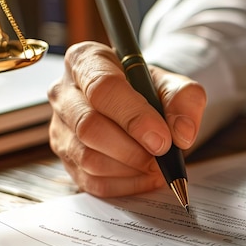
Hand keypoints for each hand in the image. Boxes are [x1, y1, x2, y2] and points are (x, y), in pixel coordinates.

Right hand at [48, 42, 205, 196]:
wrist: (142, 106)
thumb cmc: (153, 91)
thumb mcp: (176, 86)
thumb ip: (185, 102)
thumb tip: (181, 134)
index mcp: (87, 60)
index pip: (103, 88)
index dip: (135, 118)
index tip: (163, 139)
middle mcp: (64, 92)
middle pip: (89, 127)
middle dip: (133, 149)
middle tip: (162, 157)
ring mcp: (60, 127)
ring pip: (88, 158)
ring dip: (130, 169)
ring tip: (156, 165)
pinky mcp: (65, 157)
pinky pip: (90, 181)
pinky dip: (124, 184)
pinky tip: (144, 176)